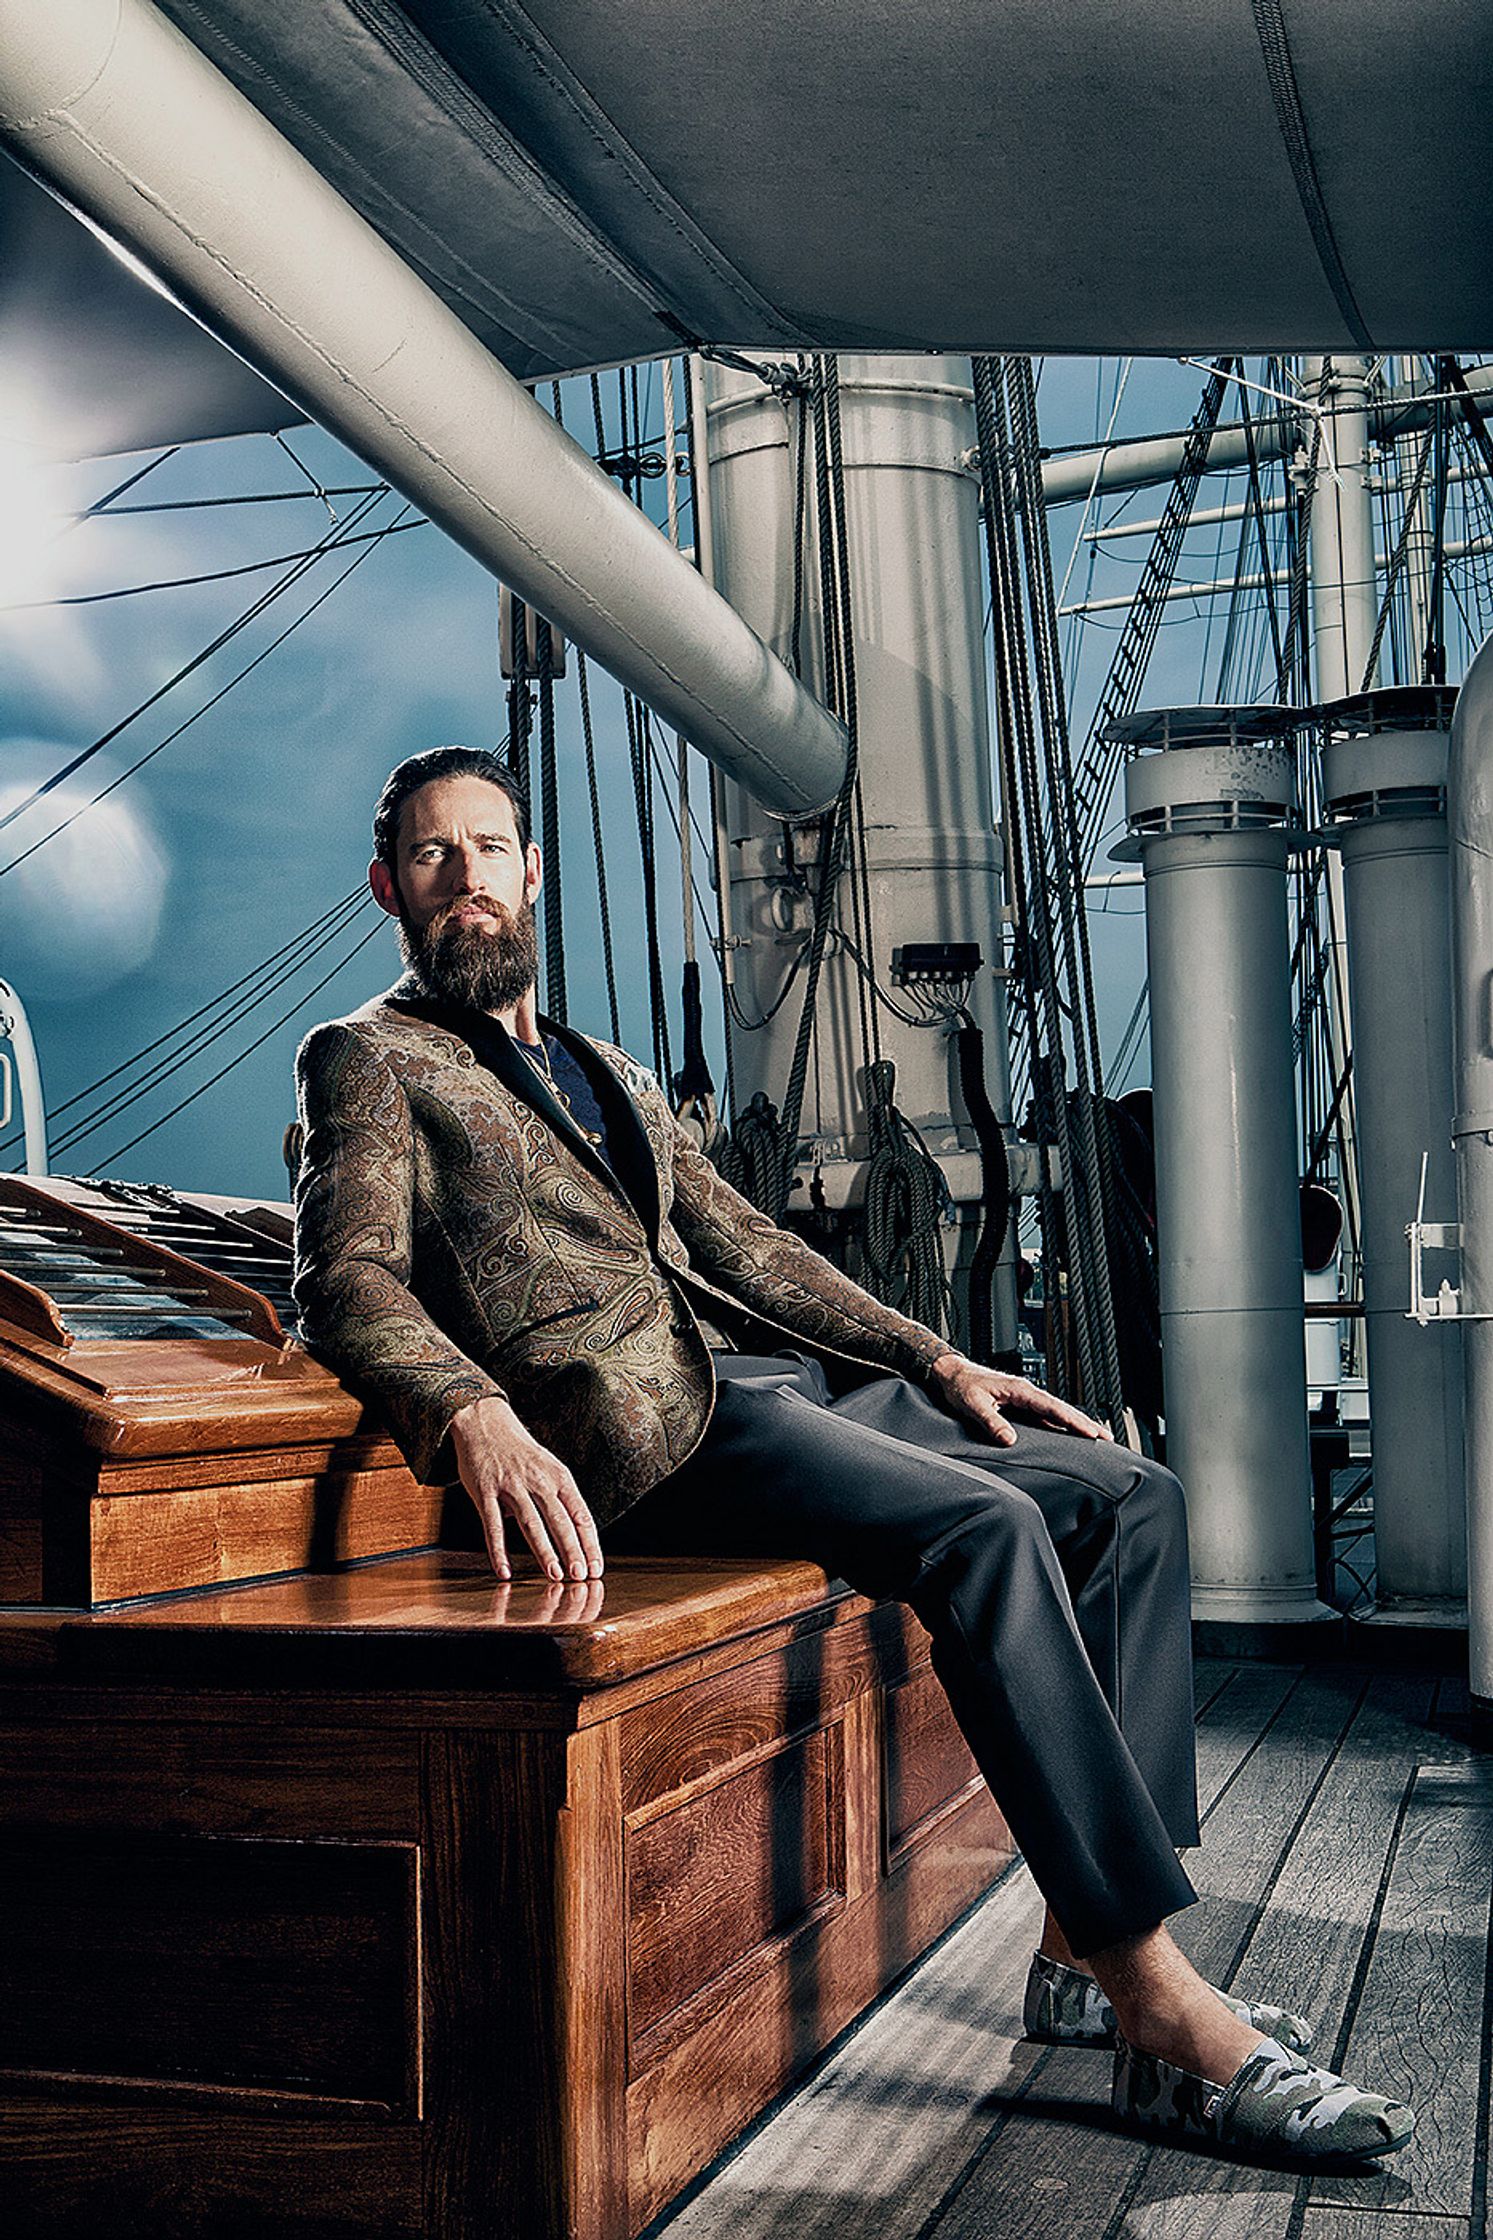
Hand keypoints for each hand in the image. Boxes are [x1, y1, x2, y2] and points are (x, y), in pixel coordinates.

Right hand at [448, 1394, 604, 1581]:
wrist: (485, 1422)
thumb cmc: (521, 1453)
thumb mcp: (548, 1468)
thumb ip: (559, 1500)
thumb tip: (570, 1536)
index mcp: (559, 1476)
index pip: (581, 1515)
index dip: (590, 1544)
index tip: (596, 1568)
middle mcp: (538, 1480)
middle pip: (560, 1520)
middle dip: (572, 1551)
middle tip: (581, 1577)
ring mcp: (511, 1485)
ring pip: (531, 1522)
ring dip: (544, 1551)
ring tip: (555, 1575)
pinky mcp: (485, 1490)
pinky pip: (491, 1525)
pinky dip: (498, 1550)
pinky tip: (504, 1571)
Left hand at [928, 1353, 1113, 1446]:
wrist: (951, 1374)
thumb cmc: (961, 1385)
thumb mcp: (973, 1404)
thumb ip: (991, 1422)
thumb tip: (1009, 1440)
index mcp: (1020, 1389)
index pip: (1053, 1408)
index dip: (1073, 1421)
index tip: (1091, 1432)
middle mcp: (1026, 1392)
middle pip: (1062, 1409)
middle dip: (1085, 1423)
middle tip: (1107, 1438)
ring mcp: (1024, 1398)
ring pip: (1056, 1412)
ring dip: (1075, 1423)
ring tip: (1096, 1437)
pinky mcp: (1019, 1405)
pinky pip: (1045, 1416)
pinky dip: (1060, 1424)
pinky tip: (1068, 1435)